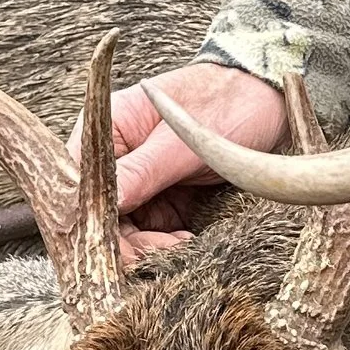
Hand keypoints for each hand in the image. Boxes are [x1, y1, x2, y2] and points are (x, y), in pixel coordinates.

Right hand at [71, 62, 288, 260]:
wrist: (268, 99)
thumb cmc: (226, 103)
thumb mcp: (181, 143)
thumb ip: (141, 173)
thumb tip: (100, 206)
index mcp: (106, 130)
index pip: (81, 185)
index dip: (93, 220)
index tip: (119, 245)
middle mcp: (116, 156)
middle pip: (101, 212)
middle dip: (127, 239)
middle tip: (162, 250)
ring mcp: (139, 177)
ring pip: (125, 226)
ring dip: (148, 244)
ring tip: (180, 244)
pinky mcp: (163, 194)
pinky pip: (151, 227)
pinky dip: (165, 240)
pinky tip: (185, 239)